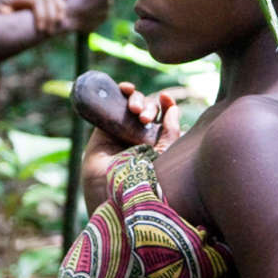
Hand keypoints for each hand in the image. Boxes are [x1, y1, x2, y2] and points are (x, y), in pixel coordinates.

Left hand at [0, 0, 66, 34]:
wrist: (2, 9)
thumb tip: (4, 10)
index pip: (37, 1)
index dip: (41, 15)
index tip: (41, 30)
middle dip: (51, 16)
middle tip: (49, 33)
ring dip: (59, 10)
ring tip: (59, 24)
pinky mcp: (45, 1)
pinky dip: (62, 6)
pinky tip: (64, 17)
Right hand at [81, 82, 179, 211]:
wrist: (113, 190)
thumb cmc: (143, 178)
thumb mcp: (164, 154)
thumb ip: (171, 131)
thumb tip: (173, 108)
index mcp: (157, 144)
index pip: (163, 118)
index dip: (166, 105)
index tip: (165, 98)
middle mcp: (139, 137)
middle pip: (147, 110)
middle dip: (148, 108)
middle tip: (143, 118)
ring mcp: (121, 132)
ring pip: (132, 104)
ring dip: (136, 100)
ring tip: (134, 110)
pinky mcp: (104, 128)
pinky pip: (113, 104)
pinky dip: (120, 92)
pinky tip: (125, 88)